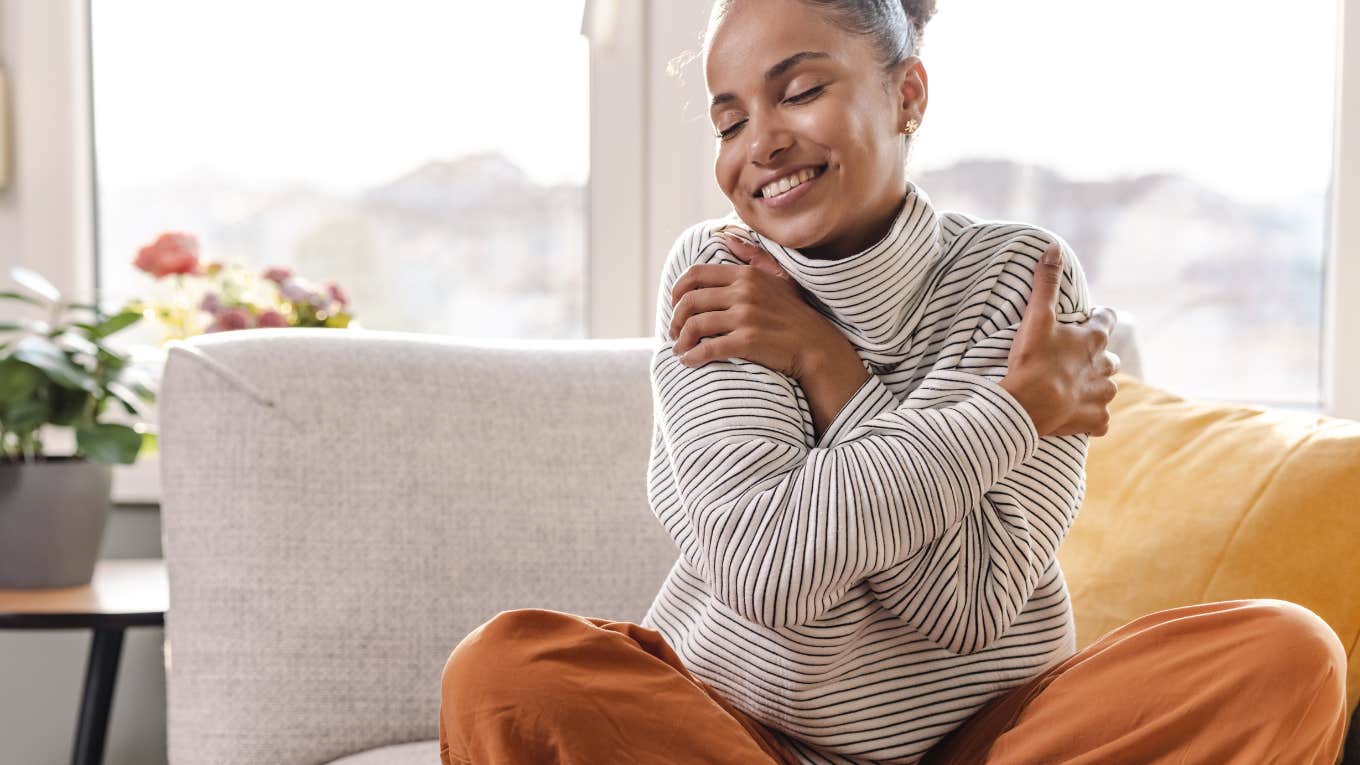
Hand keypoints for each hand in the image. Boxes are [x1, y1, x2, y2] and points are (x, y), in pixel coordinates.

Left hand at [668, 233, 852, 380]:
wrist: (817, 346)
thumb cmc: (796, 314)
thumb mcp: (778, 277)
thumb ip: (752, 256)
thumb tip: (727, 237)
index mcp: (746, 275)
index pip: (696, 275)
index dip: (677, 291)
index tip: (675, 305)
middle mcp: (744, 292)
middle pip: (690, 301)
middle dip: (675, 319)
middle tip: (674, 332)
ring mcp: (746, 316)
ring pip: (695, 325)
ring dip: (681, 340)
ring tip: (679, 349)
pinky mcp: (748, 341)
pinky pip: (708, 348)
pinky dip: (692, 356)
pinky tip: (689, 361)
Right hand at [999, 243, 1120, 436]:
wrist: (1029, 405)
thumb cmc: (1033, 359)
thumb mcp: (1037, 317)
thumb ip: (1045, 283)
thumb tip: (1053, 247)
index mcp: (1094, 339)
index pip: (1108, 320)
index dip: (1099, 318)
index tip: (1087, 319)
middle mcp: (1105, 366)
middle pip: (1109, 357)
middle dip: (1096, 357)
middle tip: (1072, 359)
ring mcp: (1102, 395)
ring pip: (1107, 389)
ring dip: (1095, 387)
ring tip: (1072, 389)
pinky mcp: (1095, 420)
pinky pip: (1100, 421)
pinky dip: (1091, 418)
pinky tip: (1077, 417)